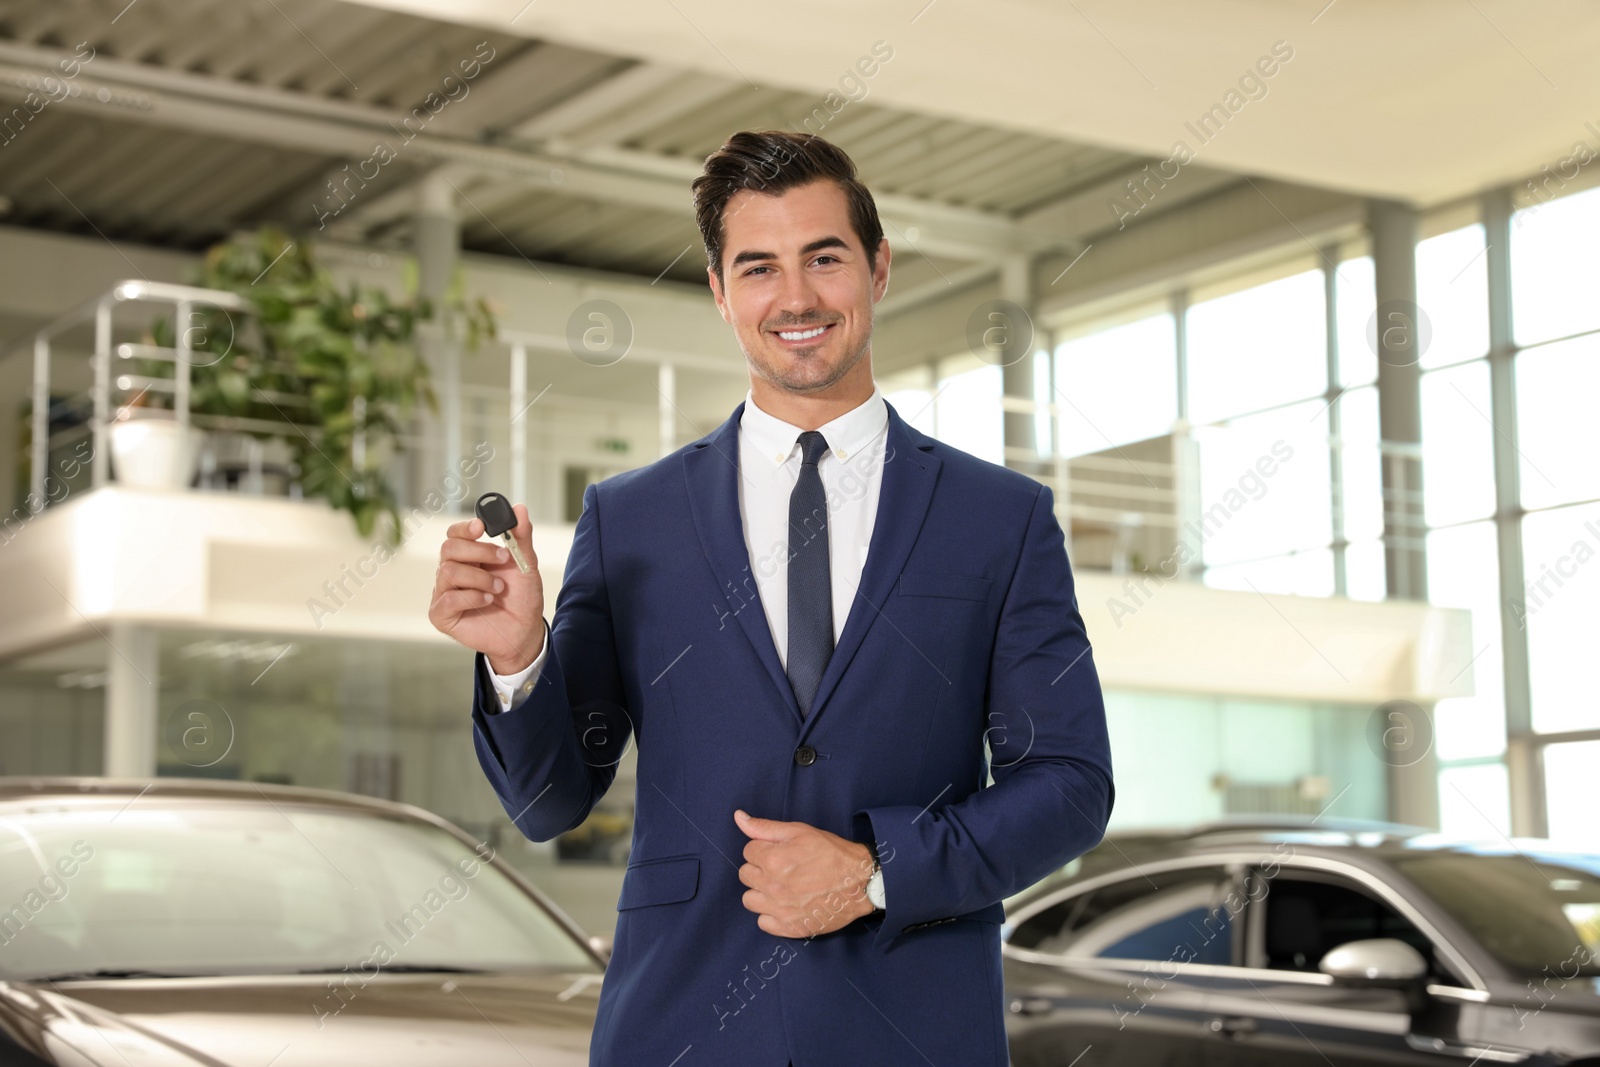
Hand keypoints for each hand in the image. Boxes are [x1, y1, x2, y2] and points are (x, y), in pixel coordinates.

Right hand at [429, 503, 544, 673]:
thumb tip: (519, 508)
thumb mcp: (525, 564)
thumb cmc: (521, 597)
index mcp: (468, 556)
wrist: (525, 630)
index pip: (455, 534)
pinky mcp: (441, 615)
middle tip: (505, 559)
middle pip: (448, 548)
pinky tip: (488, 601)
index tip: (483, 527)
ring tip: (499, 589)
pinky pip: (448, 599)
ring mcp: (444, 593)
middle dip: (479, 552)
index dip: (466, 528)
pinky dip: (472, 597)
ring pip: (449, 572)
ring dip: (481, 578)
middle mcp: (452, 572)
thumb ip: (520, 537)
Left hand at [734, 810, 875, 937]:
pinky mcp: (789, 927)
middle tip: (782, 867)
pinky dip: (770, 914)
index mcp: (773, 859)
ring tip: (780, 887)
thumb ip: (765, 827)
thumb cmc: (832, 853)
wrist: (861, 883)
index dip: (764, 848)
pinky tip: (785, 905)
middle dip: (759, 868)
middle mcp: (773, 886)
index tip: (780, 851)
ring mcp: (780, 910)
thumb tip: (739, 817)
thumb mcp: (800, 831)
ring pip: (749, 900)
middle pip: (745, 875)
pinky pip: (763, 922)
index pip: (748, 851)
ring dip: (760, 892)